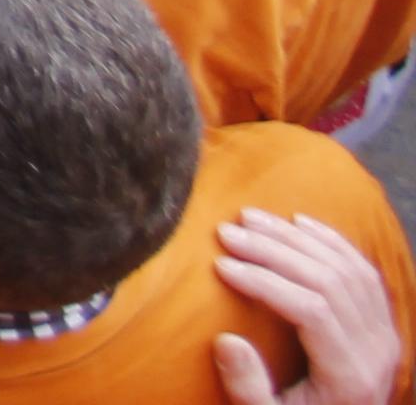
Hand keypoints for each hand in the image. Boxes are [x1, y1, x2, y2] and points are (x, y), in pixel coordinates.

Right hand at [214, 208, 401, 404]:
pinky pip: (364, 271)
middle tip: (226, 232)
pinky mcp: (385, 325)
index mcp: (351, 376)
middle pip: (329, 281)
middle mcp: (378, 352)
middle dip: (274, 250)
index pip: (311, 310)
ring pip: (347, 268)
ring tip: (250, 218)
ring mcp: (386, 335)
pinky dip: (332, 241)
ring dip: (296, 238)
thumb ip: (248, 388)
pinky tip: (299, 221)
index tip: (220, 265)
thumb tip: (226, 340)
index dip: (265, 281)